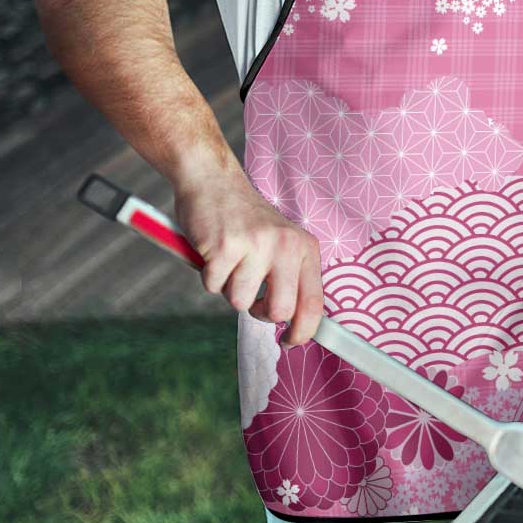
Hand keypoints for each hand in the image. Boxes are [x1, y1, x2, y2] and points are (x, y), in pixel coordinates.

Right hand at [173, 169, 323, 345]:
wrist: (213, 181)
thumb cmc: (246, 221)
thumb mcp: (282, 243)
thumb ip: (290, 278)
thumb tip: (295, 324)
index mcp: (305, 248)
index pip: (314, 302)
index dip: (303, 331)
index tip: (290, 341)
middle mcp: (286, 246)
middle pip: (279, 311)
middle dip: (260, 313)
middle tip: (251, 297)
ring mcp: (256, 245)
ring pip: (240, 302)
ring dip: (229, 288)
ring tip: (230, 262)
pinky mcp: (225, 246)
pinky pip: (213, 287)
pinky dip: (209, 276)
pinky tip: (214, 252)